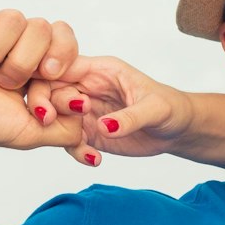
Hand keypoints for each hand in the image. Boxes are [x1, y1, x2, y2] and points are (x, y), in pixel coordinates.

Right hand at [0, 4, 86, 150]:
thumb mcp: (29, 132)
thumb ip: (67, 128)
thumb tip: (87, 112)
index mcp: (36, 66)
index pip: (66, 42)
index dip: (61, 59)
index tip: (46, 80)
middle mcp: (16, 44)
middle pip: (45, 28)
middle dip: (27, 61)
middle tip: (6, 83)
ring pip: (15, 19)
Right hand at [24, 55, 197, 165]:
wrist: (177, 131)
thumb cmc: (170, 108)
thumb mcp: (155, 109)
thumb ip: (129, 117)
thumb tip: (103, 126)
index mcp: (100, 71)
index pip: (61, 66)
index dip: (46, 78)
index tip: (49, 101)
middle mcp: (87, 88)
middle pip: (48, 89)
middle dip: (46, 106)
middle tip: (53, 122)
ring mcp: (84, 111)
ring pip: (53, 116)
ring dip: (58, 132)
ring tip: (82, 147)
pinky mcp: (88, 132)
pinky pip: (68, 140)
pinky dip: (76, 151)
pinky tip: (95, 159)